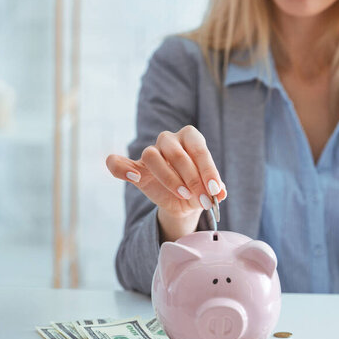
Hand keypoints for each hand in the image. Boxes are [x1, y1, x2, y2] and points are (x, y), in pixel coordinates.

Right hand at [106, 126, 225, 237]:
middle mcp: (169, 139)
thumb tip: (220, 192)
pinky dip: (122, 168)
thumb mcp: (210, 189)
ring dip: (169, 178)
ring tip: (184, 195)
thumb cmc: (199, 188)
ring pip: (151, 155)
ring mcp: (150, 152)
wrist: (184, 201)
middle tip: (203, 199)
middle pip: (176, 153)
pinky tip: (135, 177)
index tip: (215, 190)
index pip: (198, 149)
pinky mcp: (135, 168)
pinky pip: (117, 163)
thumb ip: (215, 188)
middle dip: (192, 179)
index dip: (208, 170)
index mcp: (191, 137)